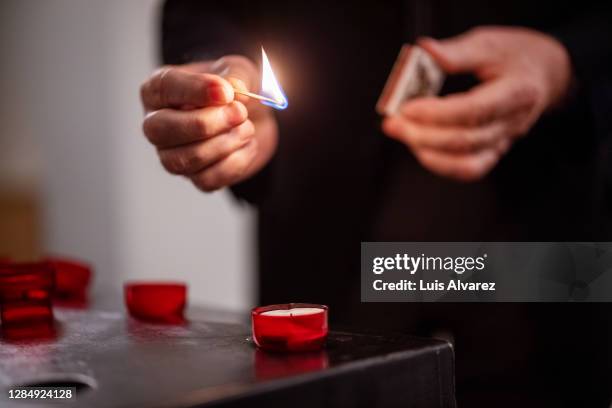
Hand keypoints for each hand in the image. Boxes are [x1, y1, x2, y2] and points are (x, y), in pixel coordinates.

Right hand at [140, 56, 277, 191]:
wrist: (254, 115)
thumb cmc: (235, 90)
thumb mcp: (239, 70)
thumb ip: (236, 76)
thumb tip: (234, 91)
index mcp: (159, 90)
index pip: (164, 87)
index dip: (195, 90)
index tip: (226, 92)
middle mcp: (157, 124)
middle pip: (162, 131)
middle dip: (205, 124)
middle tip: (240, 113)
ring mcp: (173, 154)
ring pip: (185, 160)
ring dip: (224, 144)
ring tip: (247, 127)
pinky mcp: (195, 176)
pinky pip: (206, 180)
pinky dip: (234, 163)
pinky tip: (247, 145)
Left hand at [382, 26, 571, 181]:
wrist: (546, 74)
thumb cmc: (519, 56)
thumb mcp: (491, 43)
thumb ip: (457, 51)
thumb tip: (425, 51)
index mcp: (516, 92)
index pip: (473, 111)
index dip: (437, 113)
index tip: (407, 108)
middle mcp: (511, 123)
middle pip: (465, 141)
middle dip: (422, 135)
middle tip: (393, 123)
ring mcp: (503, 142)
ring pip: (467, 164)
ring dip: (429, 154)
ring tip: (404, 135)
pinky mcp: (493, 151)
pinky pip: (469, 170)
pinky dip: (442, 165)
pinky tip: (421, 149)